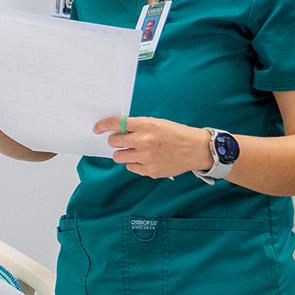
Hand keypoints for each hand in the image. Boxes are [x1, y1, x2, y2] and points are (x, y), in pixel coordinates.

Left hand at [97, 115, 213, 178]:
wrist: (198, 149)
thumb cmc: (177, 134)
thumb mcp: (158, 123)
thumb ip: (138, 126)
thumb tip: (116, 130)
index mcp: (147, 125)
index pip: (117, 123)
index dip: (103, 126)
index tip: (97, 128)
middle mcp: (144, 141)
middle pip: (113, 142)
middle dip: (116, 141)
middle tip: (124, 141)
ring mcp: (146, 157)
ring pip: (118, 157)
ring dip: (124, 153)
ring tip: (137, 151)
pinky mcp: (149, 171)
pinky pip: (130, 167)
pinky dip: (135, 163)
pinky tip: (147, 159)